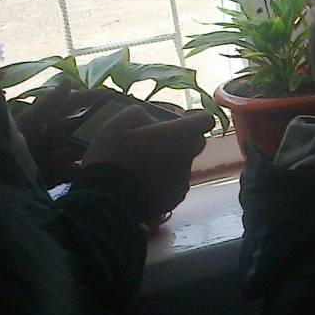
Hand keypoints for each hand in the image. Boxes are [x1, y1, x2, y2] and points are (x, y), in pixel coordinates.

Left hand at [13, 80, 109, 187]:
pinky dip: (83, 172)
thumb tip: (67, 80)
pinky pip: (73, 172)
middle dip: (97, 126)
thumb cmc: (8, 146)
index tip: (111, 95)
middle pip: (79, 128)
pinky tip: (95, 171)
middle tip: (122, 126)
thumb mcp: (28, 123)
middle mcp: (50, 136)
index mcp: (43, 120)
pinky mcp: (52, 176)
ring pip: (79, 150)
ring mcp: (52, 157)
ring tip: (112, 150)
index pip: (72, 104)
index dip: (90, 98)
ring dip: (92, 150)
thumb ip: (49, 104)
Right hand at [81, 106, 215, 222]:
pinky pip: (174, 184)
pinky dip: (164, 181)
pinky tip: (143, 183)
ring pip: (183, 164)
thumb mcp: (120, 122)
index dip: (194, 118)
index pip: (205, 120)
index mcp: (181, 134)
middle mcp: (189, 156)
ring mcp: (183, 179)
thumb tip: (150, 119)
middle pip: (196, 142)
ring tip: (143, 166)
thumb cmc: (115, 155)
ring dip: (170, 162)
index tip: (181, 120)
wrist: (109, 200)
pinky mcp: (174, 198)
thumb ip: (141, 114)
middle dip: (182, 139)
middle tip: (157, 141)